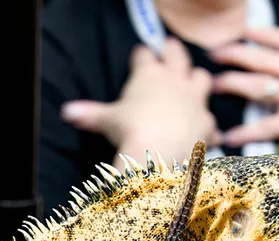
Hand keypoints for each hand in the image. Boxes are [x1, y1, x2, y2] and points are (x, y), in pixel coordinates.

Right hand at [61, 37, 219, 164]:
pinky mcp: (207, 121)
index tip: (140, 55)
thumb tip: (68, 113)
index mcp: (148, 74)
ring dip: (197, 80)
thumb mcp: (106, 121)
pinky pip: (210, 120)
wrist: (158, 153)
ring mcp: (194, 99)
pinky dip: (206, 126)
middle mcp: (175, 80)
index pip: (144, 55)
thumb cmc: (130, 131)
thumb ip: (89, 114)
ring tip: (193, 83)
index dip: (141, 55)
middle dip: (172, 51)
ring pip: (201, 79)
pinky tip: (204, 131)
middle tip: (169, 48)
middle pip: (177, 55)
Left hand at [210, 26, 278, 151]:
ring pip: (257, 86)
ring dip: (232, 84)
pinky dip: (244, 132)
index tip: (242, 32)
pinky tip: (228, 135)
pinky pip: (264, 127)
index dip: (259, 33)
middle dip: (234, 54)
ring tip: (214, 85)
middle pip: (261, 58)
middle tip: (214, 54)